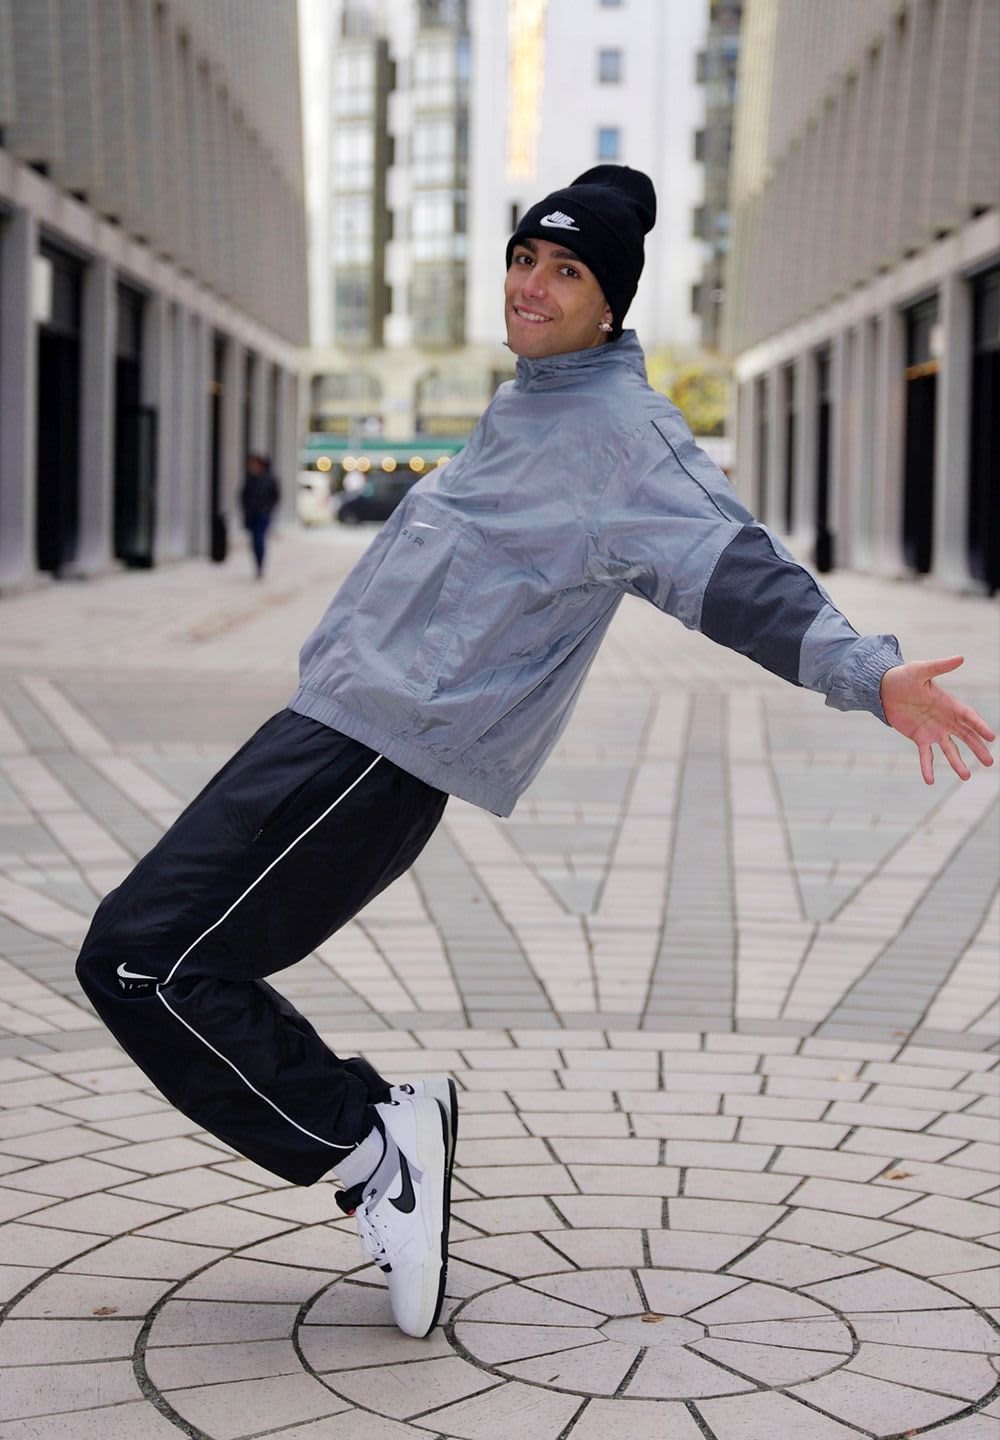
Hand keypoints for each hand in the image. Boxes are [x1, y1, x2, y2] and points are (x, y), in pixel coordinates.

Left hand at [880, 656, 995, 784]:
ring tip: (966, 777)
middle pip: (966, 736)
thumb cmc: (904, 677)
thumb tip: (961, 657)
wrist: (884, 689)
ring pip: (950, 749)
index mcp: (950, 704)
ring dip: (957, 762)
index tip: (991, 737)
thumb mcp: (921, 670)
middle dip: (978, 748)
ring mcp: (934, 731)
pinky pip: (926, 756)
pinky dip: (928, 767)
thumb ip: (940, 666)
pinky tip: (930, 781)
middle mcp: (946, 720)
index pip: (969, 717)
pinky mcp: (920, 738)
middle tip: (989, 762)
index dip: (980, 727)